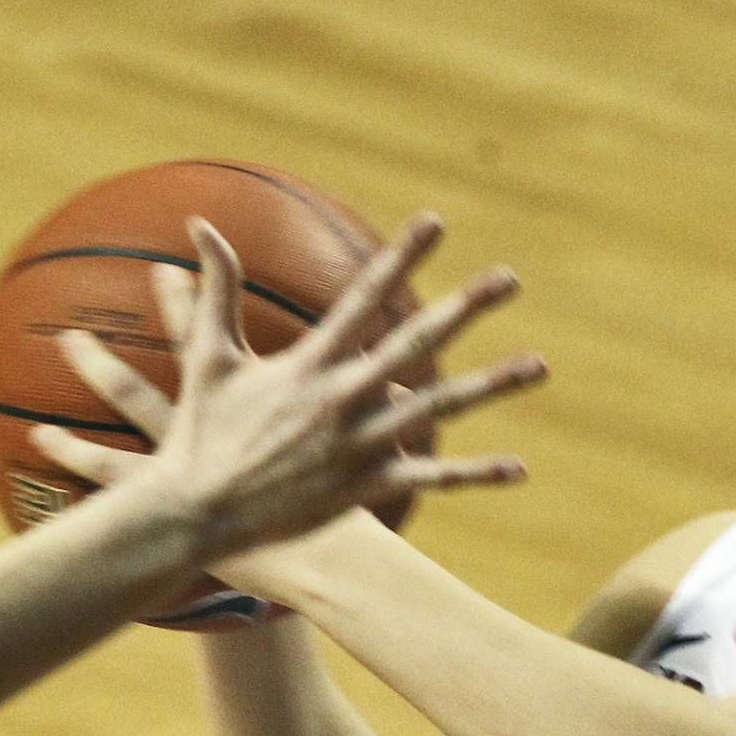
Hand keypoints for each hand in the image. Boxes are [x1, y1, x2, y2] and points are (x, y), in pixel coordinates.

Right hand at [32, 213, 546, 566]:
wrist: (196, 513)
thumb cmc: (203, 432)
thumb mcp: (208, 355)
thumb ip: (217, 288)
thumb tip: (201, 222)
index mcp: (311, 362)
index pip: (364, 296)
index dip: (400, 257)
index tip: (435, 221)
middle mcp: (342, 397)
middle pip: (416, 343)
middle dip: (464, 307)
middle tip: (510, 276)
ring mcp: (359, 444)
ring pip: (438, 408)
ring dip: (492, 386)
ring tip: (540, 364)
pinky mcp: (366, 487)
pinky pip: (431, 480)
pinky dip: (474, 475)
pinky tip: (519, 467)